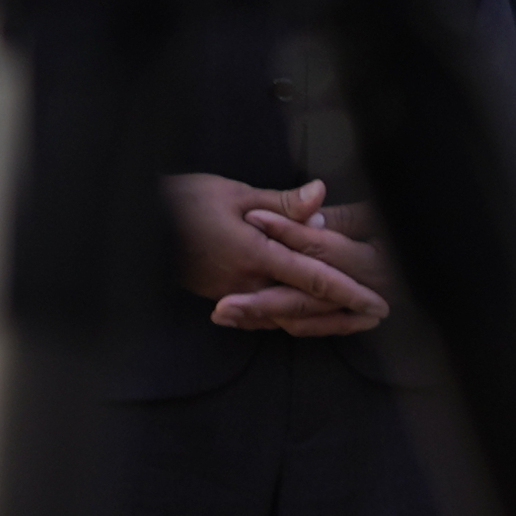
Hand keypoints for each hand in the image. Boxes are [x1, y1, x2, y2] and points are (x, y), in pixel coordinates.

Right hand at [165, 175, 388, 336]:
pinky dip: (292, 321)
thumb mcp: (234, 193)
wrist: (136, 225)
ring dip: (323, 322)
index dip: (348, 291)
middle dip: (345, 314)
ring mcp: (234, 295)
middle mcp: (247, 283)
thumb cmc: (184, 202)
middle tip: (379, 315)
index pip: (312, 278)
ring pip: (286, 319)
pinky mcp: (224, 298)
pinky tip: (310, 321)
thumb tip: (320, 195)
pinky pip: (264, 318)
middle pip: (306, 308)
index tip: (376, 300)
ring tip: (355, 322)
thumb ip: (283, 203)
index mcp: (254, 255)